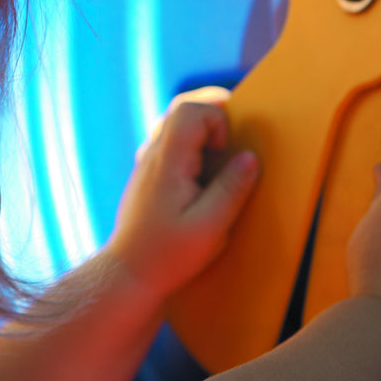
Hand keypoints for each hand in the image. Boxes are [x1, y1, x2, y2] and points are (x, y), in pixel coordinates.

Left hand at [107, 87, 259, 300]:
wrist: (129, 272)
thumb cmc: (168, 255)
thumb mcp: (210, 227)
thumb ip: (232, 189)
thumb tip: (251, 157)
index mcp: (167, 162)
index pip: (189, 109)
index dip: (217, 118)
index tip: (226, 150)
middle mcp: (153, 155)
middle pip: (180, 108)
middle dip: (213, 114)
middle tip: (233, 137)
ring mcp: (147, 164)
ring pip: (173, 124)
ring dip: (201, 131)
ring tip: (218, 157)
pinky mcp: (148, 176)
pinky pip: (169, 144)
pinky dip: (190, 147)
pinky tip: (200, 175)